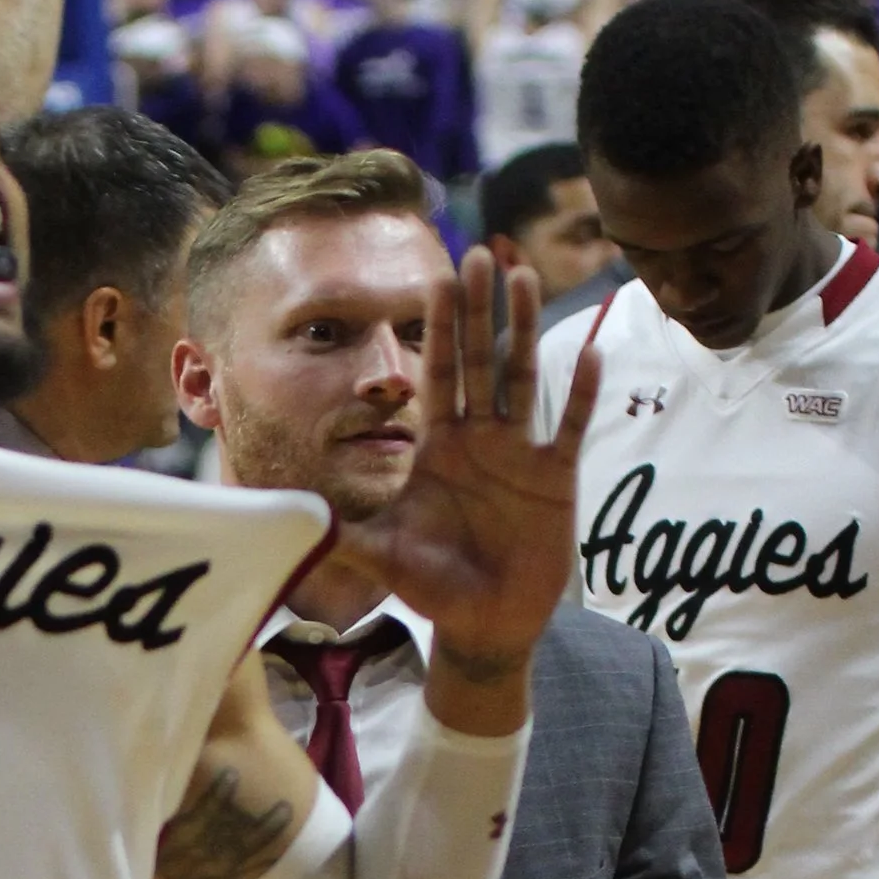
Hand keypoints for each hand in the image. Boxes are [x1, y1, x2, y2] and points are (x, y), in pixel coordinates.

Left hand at [355, 252, 600, 700]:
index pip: (437, 375)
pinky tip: (588, 352)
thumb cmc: (432, 587)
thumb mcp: (380, 555)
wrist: (482, 624)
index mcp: (438, 448)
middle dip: (479, 309)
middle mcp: (479, 440)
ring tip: (525, 277)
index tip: (435, 276)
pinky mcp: (554, 479)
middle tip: (481, 254)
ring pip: (523, 379)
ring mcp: (519, 455)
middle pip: (480, 361)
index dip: (437, 328)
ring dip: (524, 329)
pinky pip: (568, 428)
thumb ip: (341, 533)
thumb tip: (290, 518)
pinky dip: (579, 394)